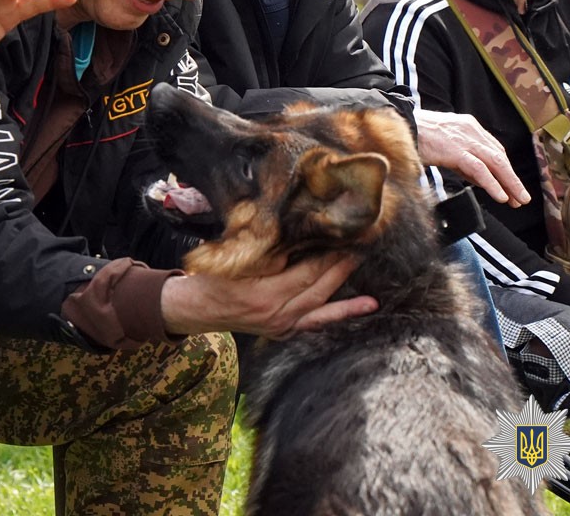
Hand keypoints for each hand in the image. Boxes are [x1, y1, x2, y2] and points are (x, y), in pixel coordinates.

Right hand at [159, 251, 377, 338]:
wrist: (197, 308)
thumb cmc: (214, 277)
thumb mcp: (240, 260)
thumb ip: (270, 252)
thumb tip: (302, 235)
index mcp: (266, 294)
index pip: (307, 273)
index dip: (330, 257)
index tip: (348, 240)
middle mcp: (277, 315)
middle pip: (318, 292)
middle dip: (341, 272)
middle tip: (363, 253)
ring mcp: (280, 328)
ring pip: (320, 314)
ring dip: (346, 306)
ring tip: (372, 302)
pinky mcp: (281, 333)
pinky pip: (311, 325)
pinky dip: (330, 318)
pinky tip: (350, 314)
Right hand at [413, 108, 530, 206]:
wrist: (398, 124)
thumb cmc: (416, 135)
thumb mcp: (444, 145)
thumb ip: (463, 160)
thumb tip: (480, 179)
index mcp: (469, 126)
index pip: (494, 150)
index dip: (505, 170)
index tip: (512, 186)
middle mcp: (471, 130)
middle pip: (499, 157)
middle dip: (512, 179)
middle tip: (522, 197)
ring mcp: (464, 139)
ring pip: (495, 163)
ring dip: (509, 183)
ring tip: (517, 200)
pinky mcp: (455, 150)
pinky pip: (479, 169)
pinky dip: (492, 183)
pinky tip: (500, 196)